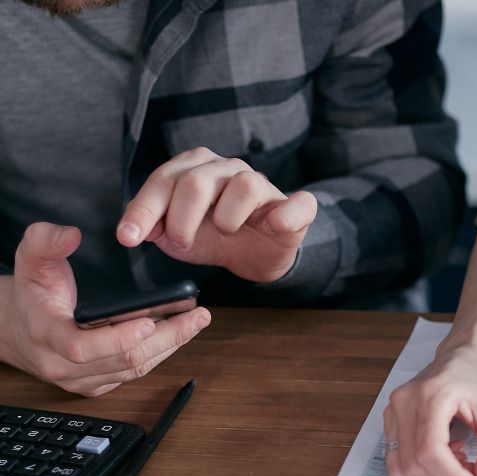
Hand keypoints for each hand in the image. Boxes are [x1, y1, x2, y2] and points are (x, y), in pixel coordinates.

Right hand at [0, 222, 210, 395]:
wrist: (17, 329)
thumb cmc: (30, 294)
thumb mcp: (29, 260)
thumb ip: (44, 241)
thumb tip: (70, 234)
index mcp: (46, 337)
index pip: (82, 348)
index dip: (118, 338)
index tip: (150, 321)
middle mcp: (64, 366)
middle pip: (124, 361)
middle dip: (166, 339)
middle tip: (197, 317)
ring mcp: (83, 380)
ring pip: (135, 370)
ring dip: (170, 346)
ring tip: (196, 322)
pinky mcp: (98, 385)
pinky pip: (135, 374)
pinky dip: (160, 354)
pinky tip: (179, 334)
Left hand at [116, 147, 317, 282]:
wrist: (256, 254)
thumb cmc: (216, 238)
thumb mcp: (178, 236)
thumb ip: (155, 227)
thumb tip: (137, 229)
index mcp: (196, 168)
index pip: (163, 181)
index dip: (143, 210)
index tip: (128, 238)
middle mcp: (228, 169)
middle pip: (197, 182)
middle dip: (181, 220)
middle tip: (182, 243)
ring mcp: (263, 185)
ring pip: (244, 186)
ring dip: (226, 219)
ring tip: (226, 233)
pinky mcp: (295, 207)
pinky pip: (296, 205)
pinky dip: (283, 217)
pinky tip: (269, 228)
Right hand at [383, 344, 476, 475]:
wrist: (466, 355)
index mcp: (432, 395)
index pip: (430, 452)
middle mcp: (405, 402)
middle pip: (414, 464)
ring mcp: (393, 411)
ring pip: (401, 468)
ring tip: (459, 462)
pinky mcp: (390, 420)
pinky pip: (397, 460)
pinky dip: (422, 469)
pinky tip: (445, 455)